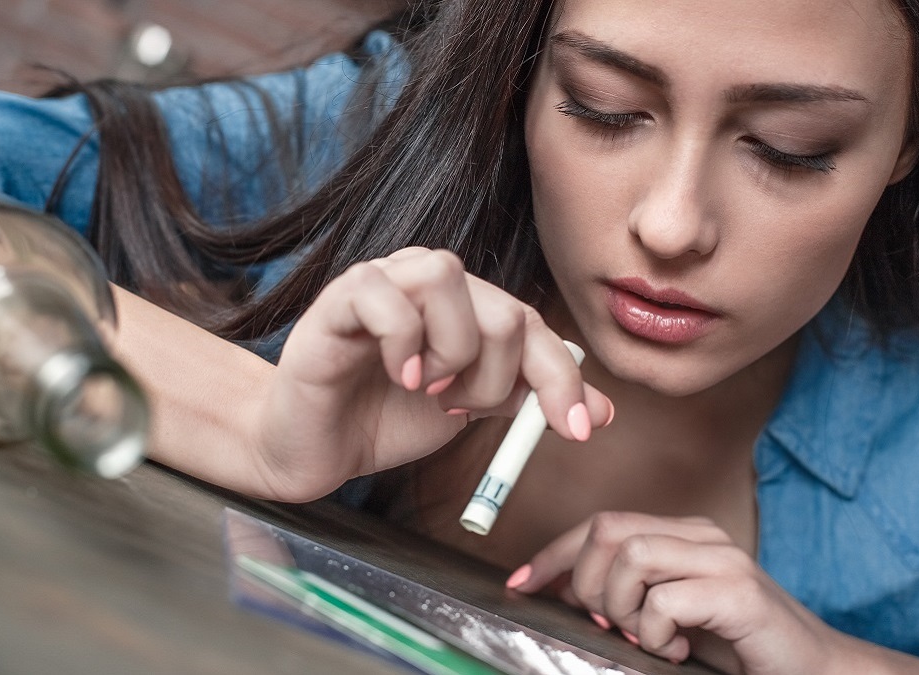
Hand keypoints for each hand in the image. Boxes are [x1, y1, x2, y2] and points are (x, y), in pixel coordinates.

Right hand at [252, 247, 612, 500]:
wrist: (317, 447)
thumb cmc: (388, 419)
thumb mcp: (472, 410)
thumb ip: (527, 399)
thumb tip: (601, 412)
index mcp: (465, 301)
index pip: (532, 323)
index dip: (561, 377)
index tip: (574, 431)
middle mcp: (428, 281)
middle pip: (500, 306)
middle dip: (493, 378)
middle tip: (457, 408)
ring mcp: (383, 281)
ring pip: (448, 279)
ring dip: (449, 353)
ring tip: (425, 389)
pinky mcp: (339, 298)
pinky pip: (387, 296)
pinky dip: (403, 344)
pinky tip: (397, 378)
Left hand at [508, 512, 855, 674]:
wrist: (814, 671)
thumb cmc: (737, 646)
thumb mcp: (669, 615)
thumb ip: (628, 594)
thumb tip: (566, 589)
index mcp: (683, 535)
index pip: (602, 524)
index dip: (554, 553)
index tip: (523, 583)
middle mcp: (702, 537)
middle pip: (608, 530)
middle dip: (587, 583)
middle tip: (611, 625)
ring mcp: (723, 560)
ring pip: (630, 558)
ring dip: (622, 609)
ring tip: (647, 639)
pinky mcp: (738, 592)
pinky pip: (664, 600)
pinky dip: (655, 634)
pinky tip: (677, 650)